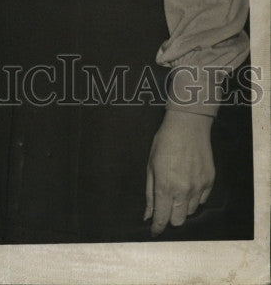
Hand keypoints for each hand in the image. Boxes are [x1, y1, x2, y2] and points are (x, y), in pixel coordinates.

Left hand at [145, 110, 214, 235]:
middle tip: (165, 206)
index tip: (154, 230)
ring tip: (177, 189)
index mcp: (165, 186)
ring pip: (191, 211)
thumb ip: (150, 193)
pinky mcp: (210, 182)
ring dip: (182, 207)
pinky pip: (202, 200)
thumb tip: (148, 215)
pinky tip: (188, 183)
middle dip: (170, 217)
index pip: (162, 218)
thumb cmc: (164, 143)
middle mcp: (183, 191)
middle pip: (178, 220)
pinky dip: (194, 197)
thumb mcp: (151, 165)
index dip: (157, 227)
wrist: (188, 126)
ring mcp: (199, 187)